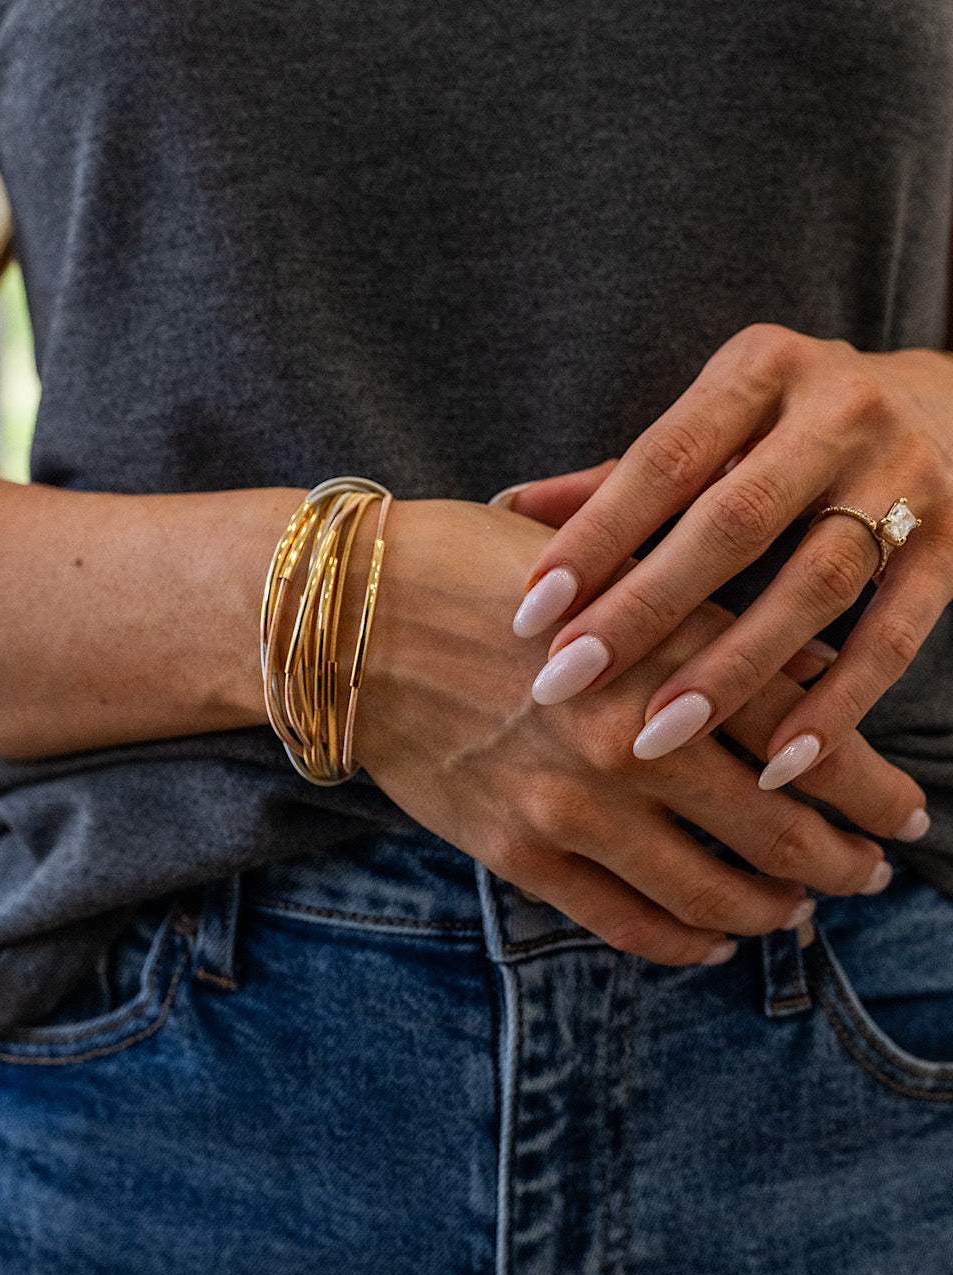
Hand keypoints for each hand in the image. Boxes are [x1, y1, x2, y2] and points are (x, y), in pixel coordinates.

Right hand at [351, 497, 924, 967]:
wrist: (345, 619)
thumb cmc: (468, 568)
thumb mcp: (599, 564)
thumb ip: (698, 619)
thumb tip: (797, 676)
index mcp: (662, 651)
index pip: (805, 734)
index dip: (870, 787)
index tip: (904, 813)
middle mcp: (630, 739)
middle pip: (777, 829)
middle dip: (841, 862)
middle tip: (871, 873)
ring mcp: (571, 805)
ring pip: (708, 892)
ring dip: (772, 912)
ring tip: (800, 913)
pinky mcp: (517, 849)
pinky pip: (622, 923)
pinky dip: (682, 944)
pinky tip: (711, 944)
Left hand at [508, 326, 952, 808]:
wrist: (952, 400)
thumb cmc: (790, 425)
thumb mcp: (716, 420)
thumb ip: (624, 476)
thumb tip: (508, 511)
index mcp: (758, 370)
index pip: (663, 460)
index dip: (595, 537)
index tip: (530, 615)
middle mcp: (837, 412)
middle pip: (733, 523)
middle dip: (644, 611)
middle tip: (565, 685)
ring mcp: (906, 477)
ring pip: (814, 585)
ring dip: (732, 671)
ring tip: (657, 738)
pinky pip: (894, 636)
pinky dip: (837, 703)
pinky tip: (779, 763)